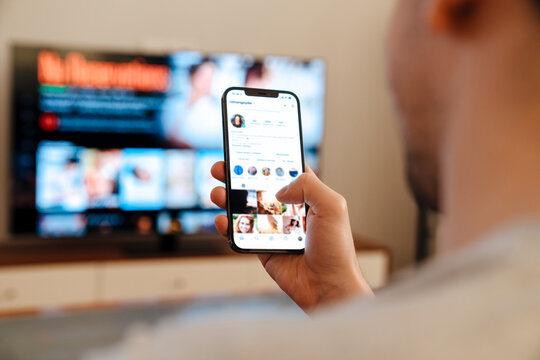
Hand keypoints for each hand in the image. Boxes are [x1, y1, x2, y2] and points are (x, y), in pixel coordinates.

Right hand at [210, 162, 372, 311]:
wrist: (327, 286)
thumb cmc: (336, 249)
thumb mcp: (332, 206)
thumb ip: (308, 186)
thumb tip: (279, 189)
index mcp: (307, 195)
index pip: (283, 169)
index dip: (266, 158)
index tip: (248, 146)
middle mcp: (288, 209)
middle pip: (258, 186)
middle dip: (238, 174)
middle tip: (222, 167)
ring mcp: (273, 228)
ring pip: (245, 207)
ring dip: (228, 197)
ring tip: (218, 192)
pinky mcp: (262, 246)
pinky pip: (240, 232)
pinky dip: (227, 225)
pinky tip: (222, 220)